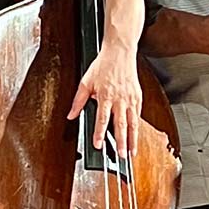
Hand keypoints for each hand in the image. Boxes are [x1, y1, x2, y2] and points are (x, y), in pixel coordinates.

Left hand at [68, 38, 142, 153]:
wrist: (120, 52)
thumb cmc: (103, 65)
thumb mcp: (86, 81)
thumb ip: (78, 100)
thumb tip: (70, 115)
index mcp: (105, 96)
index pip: (102, 119)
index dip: (100, 133)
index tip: (98, 145)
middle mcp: (120, 99)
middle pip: (121, 125)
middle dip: (121, 142)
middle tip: (121, 156)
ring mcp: (130, 98)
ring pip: (133, 123)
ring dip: (132, 139)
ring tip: (132, 152)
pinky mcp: (138, 97)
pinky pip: (138, 115)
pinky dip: (137, 127)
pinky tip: (136, 135)